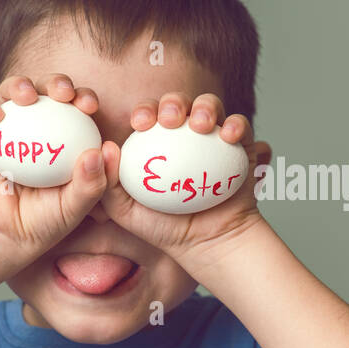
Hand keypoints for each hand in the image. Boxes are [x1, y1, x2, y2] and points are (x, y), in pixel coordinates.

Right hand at [0, 74, 107, 277]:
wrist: (2, 238)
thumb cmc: (44, 222)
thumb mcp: (75, 206)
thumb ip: (93, 183)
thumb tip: (105, 149)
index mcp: (64, 137)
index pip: (77, 108)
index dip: (85, 98)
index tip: (90, 106)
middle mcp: (36, 126)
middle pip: (47, 92)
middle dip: (58, 83)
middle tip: (64, 94)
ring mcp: (7, 128)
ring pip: (13, 92)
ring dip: (21, 85)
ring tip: (28, 96)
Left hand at [99, 91, 269, 269]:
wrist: (209, 244)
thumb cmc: (165, 228)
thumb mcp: (126, 211)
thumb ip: (109, 183)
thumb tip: (106, 147)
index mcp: (157, 142)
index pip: (149, 115)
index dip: (144, 110)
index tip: (140, 123)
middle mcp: (185, 134)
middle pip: (179, 103)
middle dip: (173, 103)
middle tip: (170, 120)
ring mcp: (215, 138)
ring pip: (210, 106)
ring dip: (205, 107)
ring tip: (201, 125)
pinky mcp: (242, 146)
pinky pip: (241, 126)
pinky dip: (236, 124)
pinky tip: (228, 135)